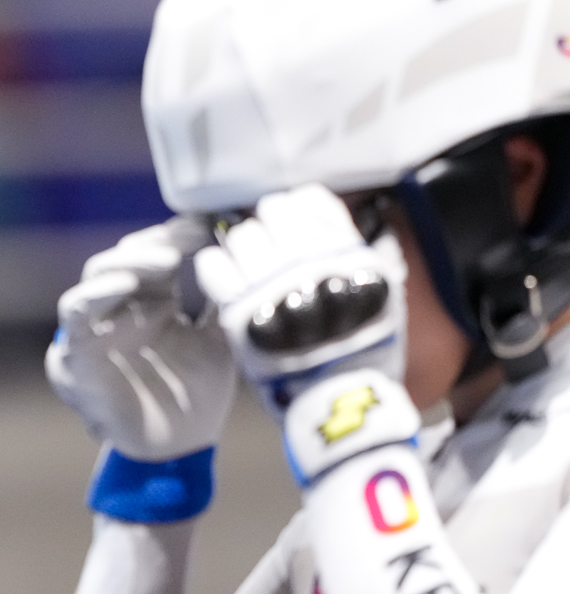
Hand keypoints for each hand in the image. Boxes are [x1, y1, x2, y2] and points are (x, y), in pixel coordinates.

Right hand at [48, 216, 236, 461]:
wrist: (179, 448)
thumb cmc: (198, 396)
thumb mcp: (222, 338)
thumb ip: (225, 300)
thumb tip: (249, 255)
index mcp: (155, 300)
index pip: (158, 252)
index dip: (178, 235)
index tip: (208, 225)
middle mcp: (123, 306)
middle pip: (127, 255)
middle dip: (156, 242)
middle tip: (187, 239)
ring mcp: (98, 325)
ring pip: (98, 273)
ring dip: (128, 261)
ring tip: (162, 259)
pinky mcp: (77, 349)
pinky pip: (76, 311)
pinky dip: (96, 293)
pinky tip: (124, 285)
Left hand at [192, 184, 406, 412]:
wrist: (340, 394)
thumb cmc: (364, 347)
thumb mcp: (381, 289)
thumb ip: (353, 249)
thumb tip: (321, 217)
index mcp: (346, 250)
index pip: (308, 199)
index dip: (295, 210)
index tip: (291, 224)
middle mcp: (309, 259)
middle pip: (271, 212)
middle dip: (268, 228)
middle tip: (267, 249)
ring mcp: (272, 282)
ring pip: (240, 235)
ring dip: (242, 248)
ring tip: (249, 269)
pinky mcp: (239, 308)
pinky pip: (211, 264)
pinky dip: (215, 267)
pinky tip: (226, 281)